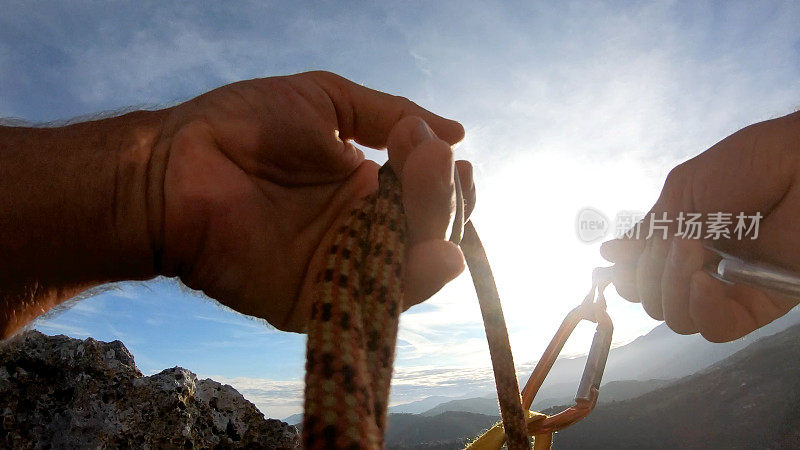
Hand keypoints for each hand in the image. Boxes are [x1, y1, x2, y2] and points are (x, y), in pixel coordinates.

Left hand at [151, 71, 473, 331]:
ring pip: (415, 267)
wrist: (176, 165)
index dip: (447, 180)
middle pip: (428, 229)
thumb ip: (390, 113)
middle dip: (443, 196)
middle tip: (427, 159)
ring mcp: (341, 265)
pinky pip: (378, 301)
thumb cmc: (244, 124)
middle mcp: (360, 228)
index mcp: (364, 185)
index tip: (447, 154)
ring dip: (441, 234)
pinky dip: (417, 285)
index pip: (426, 193)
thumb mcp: (327, 99)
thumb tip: (457, 130)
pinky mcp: (320, 299)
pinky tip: (439, 256)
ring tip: (439, 193)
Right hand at [600, 111, 799, 341]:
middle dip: (648, 274)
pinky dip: (700, 308)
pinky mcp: (760, 304)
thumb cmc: (749, 166)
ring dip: (671, 285)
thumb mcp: (684, 191)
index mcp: (682, 244)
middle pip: (652, 301)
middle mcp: (701, 270)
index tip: (616, 261)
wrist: (798, 163)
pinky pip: (717, 328)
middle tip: (671, 241)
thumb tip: (608, 254)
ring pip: (678, 319)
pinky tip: (703, 279)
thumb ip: (650, 228)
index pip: (641, 278)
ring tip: (691, 248)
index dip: (626, 274)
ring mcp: (729, 289)